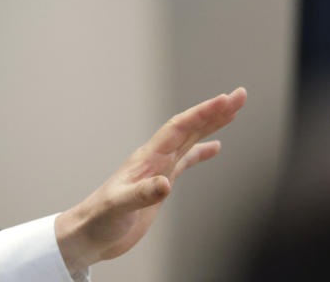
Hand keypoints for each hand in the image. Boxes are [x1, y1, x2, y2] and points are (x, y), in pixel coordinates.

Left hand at [54, 87, 246, 274]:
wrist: (90, 234)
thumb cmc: (99, 219)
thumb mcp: (120, 206)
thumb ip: (142, 194)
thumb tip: (166, 184)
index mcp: (146, 159)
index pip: (178, 128)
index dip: (203, 113)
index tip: (225, 100)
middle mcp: (154, 159)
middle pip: (188, 128)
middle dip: (214, 111)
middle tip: (239, 95)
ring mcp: (158, 170)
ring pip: (189, 140)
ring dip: (211, 125)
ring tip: (233, 110)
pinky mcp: (160, 184)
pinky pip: (186, 161)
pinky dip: (202, 152)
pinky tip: (215, 147)